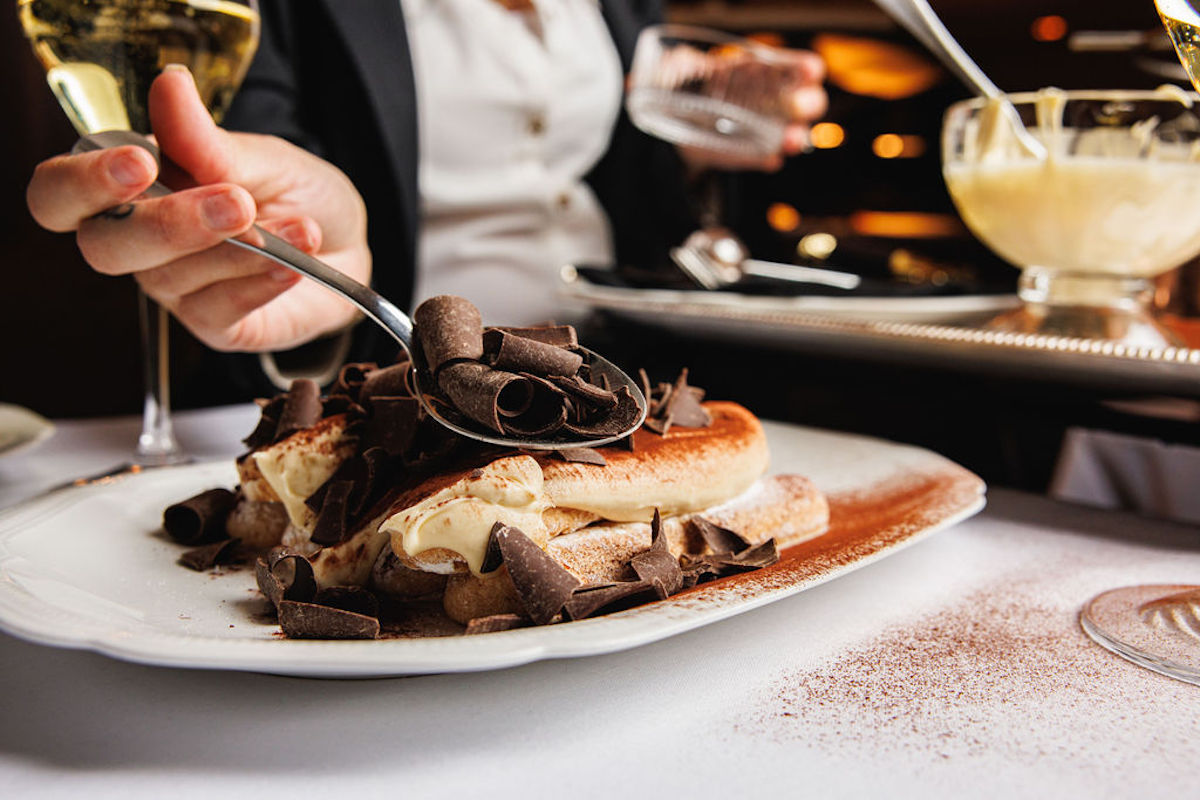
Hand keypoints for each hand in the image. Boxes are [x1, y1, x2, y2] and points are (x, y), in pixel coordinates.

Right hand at [25, 65, 369, 352]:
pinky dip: (259, 283)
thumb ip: (207, 138)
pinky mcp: (213, 326)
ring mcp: (173, 289)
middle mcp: (137, 242)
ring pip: (172, 277)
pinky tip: (293, 266)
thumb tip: (169, 84)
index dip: (84, 182)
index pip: (61, 193)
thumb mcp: (261, 157)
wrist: (349, 246)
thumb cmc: (294, 195)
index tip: (141, 162)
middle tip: (237, 203)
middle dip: (168, 224)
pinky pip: (219, 310)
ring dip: (241, 250)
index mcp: (130, 188)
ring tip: (302, 229)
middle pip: (104, 246)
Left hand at [676, 47, 826, 172]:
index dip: (807, 68)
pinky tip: (769, 159)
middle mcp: (776, 100)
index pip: (801, 68)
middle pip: (809, 102)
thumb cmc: (691, 86)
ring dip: (796, 137)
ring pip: (794, 133)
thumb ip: (685, 64)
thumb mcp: (685, 67)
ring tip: (791, 140)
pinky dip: (768, 158)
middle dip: (809, 103)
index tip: (808, 71)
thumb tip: (681, 64)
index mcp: (766, 71)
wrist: (680, 122)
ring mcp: (768, 130)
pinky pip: (767, 158)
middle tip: (799, 106)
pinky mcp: (755, 154)